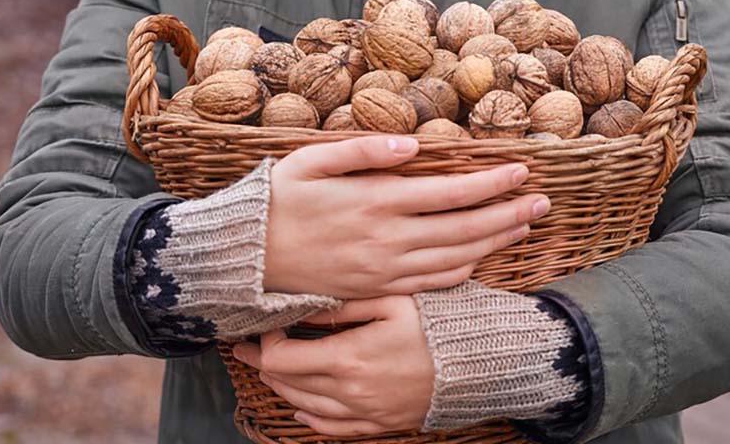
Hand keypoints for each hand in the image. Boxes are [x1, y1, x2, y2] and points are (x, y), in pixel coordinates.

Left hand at [232, 296, 432, 435]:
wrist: (482, 363)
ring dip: (283, 387)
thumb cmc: (440, 324)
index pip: (282, 358)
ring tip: (269, 371)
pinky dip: (310, 418)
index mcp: (348, 359)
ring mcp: (366, 412)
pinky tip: (302, 409)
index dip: (266, 341)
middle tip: (247, 348)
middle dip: (263, 363)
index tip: (271, 324)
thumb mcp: (392, 301)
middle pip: (287, 384)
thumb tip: (304, 306)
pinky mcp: (381, 423)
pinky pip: (333, 428)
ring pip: (304, 407)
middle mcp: (350, 392)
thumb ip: (343, 305)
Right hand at [264, 135, 549, 297]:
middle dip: (509, 214)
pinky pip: (433, 283)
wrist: (245, 260)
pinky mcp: (379, 291)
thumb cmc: (276, 202)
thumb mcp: (309, 162)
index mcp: (376, 202)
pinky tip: (482, 258)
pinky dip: (465, 270)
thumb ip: (361, 150)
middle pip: (466, 228)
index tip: (522, 171)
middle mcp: (388, 239)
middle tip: (543, 202)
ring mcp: (386, 270)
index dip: (492, 183)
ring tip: (524, 227)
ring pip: (456, 258)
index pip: (451, 192)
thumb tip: (412, 144)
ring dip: (495, 242)